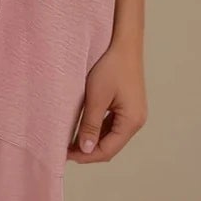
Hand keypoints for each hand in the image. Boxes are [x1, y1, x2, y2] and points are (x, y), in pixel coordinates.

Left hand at [68, 39, 146, 163]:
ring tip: (70, 142)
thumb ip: (91, 125)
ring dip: (92, 142)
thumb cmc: (111, 67)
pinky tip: (82, 129)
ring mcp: (134, 115)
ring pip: (111, 138)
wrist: (124, 44)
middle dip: (88, 151)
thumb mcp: (96, 97)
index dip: (86, 156)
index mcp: (132, 121)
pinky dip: (98, 131)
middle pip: (111, 147)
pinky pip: (113, 126)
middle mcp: (136, 121)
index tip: (64, 154)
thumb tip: (85, 150)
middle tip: (64, 150)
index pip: (107, 150)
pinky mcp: (128, 107)